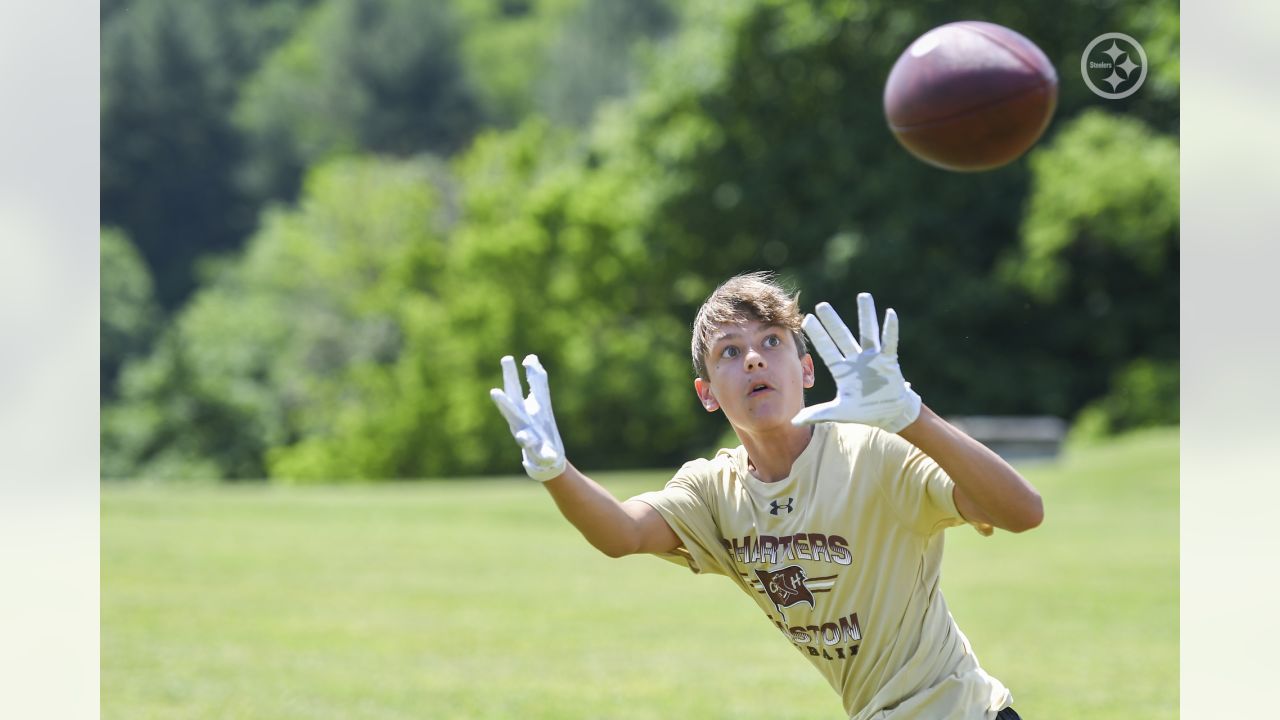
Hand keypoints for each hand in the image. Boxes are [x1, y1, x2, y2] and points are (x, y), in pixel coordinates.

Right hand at [489, 354, 566, 481]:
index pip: (518, 390)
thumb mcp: (539, 401)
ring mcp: (529, 437)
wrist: (545, 458)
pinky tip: (542, 451)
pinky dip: (541, 451)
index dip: (516, 376)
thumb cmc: (538, 424)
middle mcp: (521, 422)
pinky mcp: (539, 452)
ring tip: (519, 434)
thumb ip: (536, 379)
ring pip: (522, 434)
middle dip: (504, 402)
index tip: (514, 359)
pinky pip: (540, 452)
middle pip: (513, 411)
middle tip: (494, 393)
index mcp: (522, 408)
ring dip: (521, 434)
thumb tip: (531, 357)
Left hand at [792, 292, 921, 432]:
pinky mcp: (889, 361)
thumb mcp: (839, 412)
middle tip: (822, 305)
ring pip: (867, 333)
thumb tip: (794, 421)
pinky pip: (889, 342)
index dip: (818, 335)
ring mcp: (872, 358)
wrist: (889, 414)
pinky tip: (890, 313)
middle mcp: (855, 360)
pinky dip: (890, 329)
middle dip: (832, 322)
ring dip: (866, 315)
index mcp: (842, 370)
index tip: (807, 319)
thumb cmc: (864, 411)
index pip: (827, 349)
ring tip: (863, 295)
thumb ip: (818, 414)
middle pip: (842, 337)